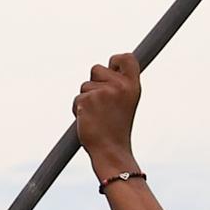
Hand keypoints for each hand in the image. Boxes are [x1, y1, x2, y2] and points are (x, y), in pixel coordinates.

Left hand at [72, 52, 143, 173]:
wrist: (111, 151)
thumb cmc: (116, 129)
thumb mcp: (126, 103)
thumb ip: (119, 85)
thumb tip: (108, 69)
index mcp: (133, 86)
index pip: (127, 58)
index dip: (115, 60)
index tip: (112, 68)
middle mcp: (119, 86)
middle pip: (96, 69)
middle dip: (94, 82)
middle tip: (102, 104)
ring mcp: (102, 93)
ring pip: (84, 85)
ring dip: (86, 98)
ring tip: (97, 115)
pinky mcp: (86, 100)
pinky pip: (77, 99)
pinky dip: (78, 109)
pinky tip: (89, 120)